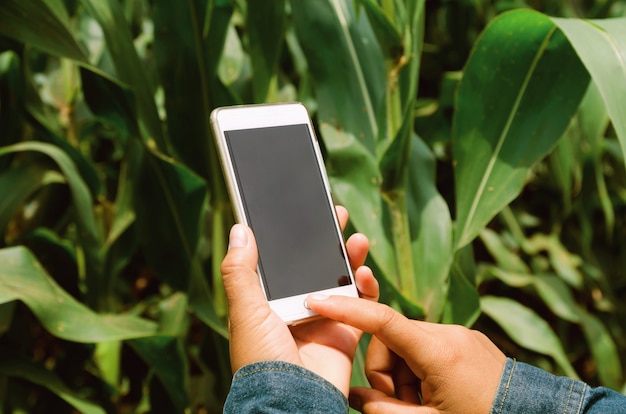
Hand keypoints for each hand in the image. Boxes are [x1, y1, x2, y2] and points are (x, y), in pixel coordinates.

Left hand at [221, 206, 378, 396]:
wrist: (291, 402)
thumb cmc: (261, 361)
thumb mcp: (245, 311)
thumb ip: (241, 271)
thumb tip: (240, 230)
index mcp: (269, 301)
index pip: (284, 262)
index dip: (295, 239)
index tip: (305, 215)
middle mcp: (296, 308)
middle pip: (316, 267)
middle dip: (328, 242)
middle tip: (338, 216)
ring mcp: (322, 320)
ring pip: (341, 281)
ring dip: (351, 259)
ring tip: (357, 240)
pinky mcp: (344, 334)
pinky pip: (361, 306)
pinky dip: (367, 289)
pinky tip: (366, 273)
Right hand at [306, 296, 505, 413]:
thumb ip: (383, 409)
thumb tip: (354, 395)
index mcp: (438, 350)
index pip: (381, 320)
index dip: (346, 309)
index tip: (317, 302)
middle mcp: (449, 334)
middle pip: (390, 340)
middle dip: (386, 373)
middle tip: (405, 406)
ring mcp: (461, 336)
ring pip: (407, 346)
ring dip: (405, 377)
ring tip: (427, 406)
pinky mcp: (469, 342)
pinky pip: (428, 349)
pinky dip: (421, 372)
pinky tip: (438, 397)